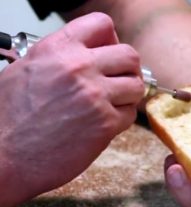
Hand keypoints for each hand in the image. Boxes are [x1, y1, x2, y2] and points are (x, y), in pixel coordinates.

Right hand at [0, 12, 143, 206]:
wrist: (3, 157)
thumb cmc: (9, 118)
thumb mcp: (28, 69)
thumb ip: (62, 56)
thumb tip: (88, 54)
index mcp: (58, 49)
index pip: (102, 24)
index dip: (110, 38)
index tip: (109, 51)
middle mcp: (78, 68)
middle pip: (129, 55)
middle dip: (128, 68)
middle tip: (120, 79)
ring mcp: (94, 96)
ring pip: (136, 85)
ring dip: (128, 95)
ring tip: (113, 103)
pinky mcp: (105, 124)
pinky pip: (130, 114)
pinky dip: (121, 118)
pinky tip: (104, 123)